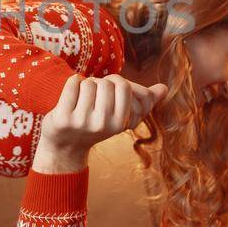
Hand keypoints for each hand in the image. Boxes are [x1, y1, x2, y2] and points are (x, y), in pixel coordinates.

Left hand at [34, 74, 166, 172]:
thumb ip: (144, 101)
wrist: (65, 144)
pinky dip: (72, 83)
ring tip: (81, 99)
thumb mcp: (120, 115)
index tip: (108, 92)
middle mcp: (102, 124)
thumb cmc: (95, 123)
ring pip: (88, 82)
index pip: (123, 86)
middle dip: (99, 83)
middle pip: (105, 83)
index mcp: (120, 123)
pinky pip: (72, 84)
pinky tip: (71, 96)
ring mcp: (81, 122)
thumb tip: (165, 89)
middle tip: (93, 97)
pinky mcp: (62, 118)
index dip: (115, 82)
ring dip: (84, 85)